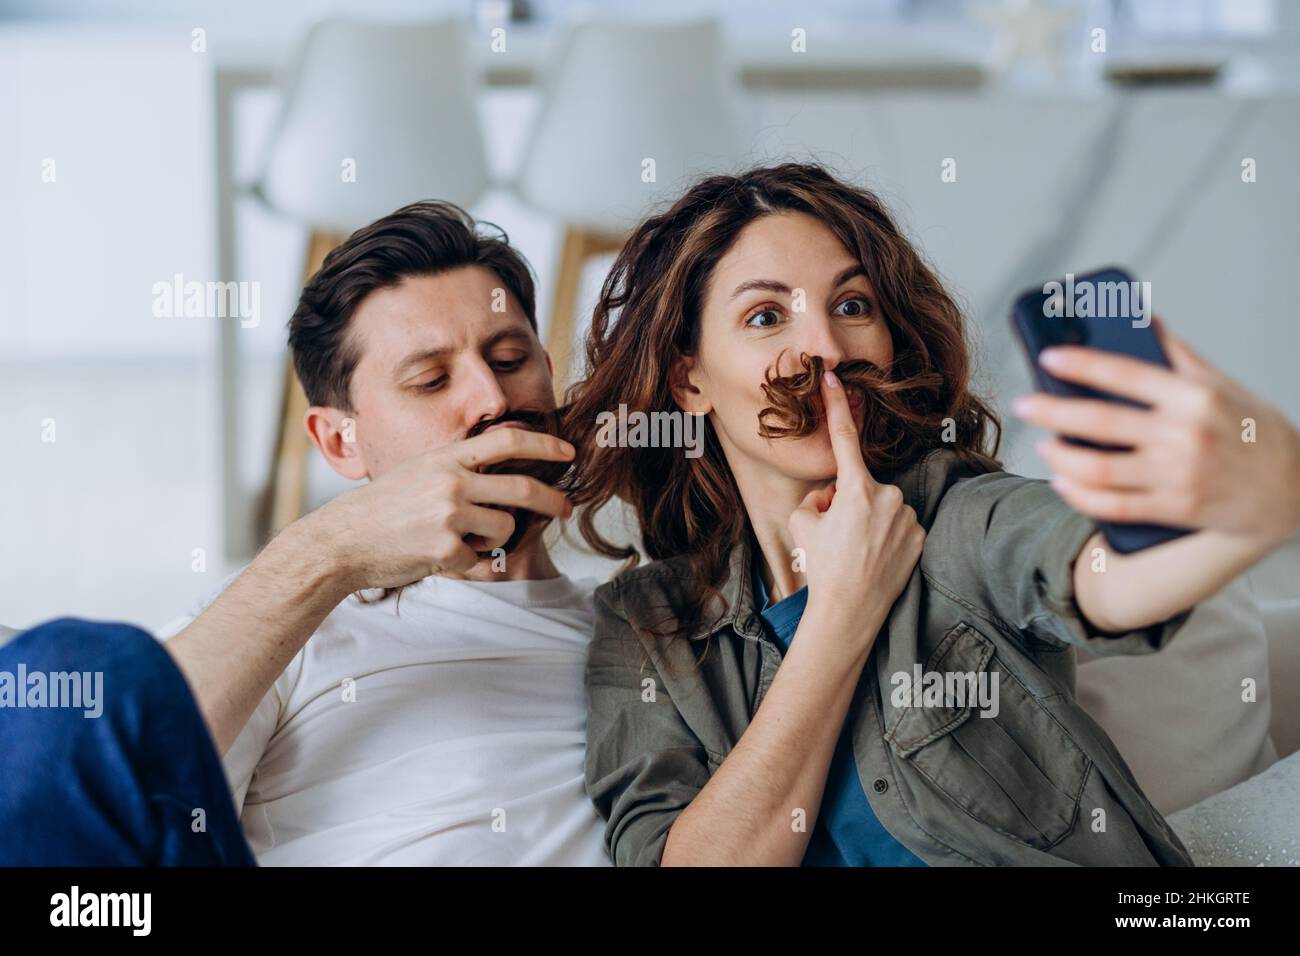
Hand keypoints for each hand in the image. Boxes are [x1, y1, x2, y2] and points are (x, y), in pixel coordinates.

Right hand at [308, 427, 574, 589]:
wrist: (342, 541)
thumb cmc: (382, 508)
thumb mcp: (420, 471)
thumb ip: (459, 469)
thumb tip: (509, 471)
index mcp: (446, 457)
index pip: (507, 441)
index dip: (543, 445)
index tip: (567, 452)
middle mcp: (452, 481)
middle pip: (523, 488)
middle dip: (553, 500)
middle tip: (566, 508)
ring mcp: (450, 515)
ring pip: (506, 527)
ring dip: (495, 538)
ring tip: (462, 538)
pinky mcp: (448, 549)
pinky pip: (481, 559)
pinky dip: (468, 563)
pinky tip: (437, 556)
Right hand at [788, 370, 926, 638]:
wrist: (849, 612)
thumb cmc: (822, 567)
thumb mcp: (803, 524)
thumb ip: (818, 496)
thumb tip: (835, 493)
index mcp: (857, 490)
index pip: (844, 439)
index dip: (837, 406)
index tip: (834, 377)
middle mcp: (889, 497)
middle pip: (862, 486)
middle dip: (849, 501)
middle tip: (837, 536)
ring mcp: (908, 517)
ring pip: (883, 506)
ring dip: (870, 520)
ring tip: (857, 552)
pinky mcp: (921, 536)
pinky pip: (900, 524)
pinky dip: (888, 536)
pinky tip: (876, 558)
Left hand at [1013, 317, 1299, 542]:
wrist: (1294, 488)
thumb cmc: (1253, 431)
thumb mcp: (1223, 385)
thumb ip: (1180, 356)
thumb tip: (1145, 320)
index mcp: (1193, 397)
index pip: (1126, 373)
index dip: (1082, 363)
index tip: (1048, 357)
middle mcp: (1185, 434)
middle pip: (1102, 422)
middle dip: (1052, 412)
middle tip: (1023, 405)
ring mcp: (1179, 475)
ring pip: (1100, 468)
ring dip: (1061, 457)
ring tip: (1042, 445)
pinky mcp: (1176, 508)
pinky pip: (1115, 505)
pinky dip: (1080, 495)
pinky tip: (1061, 481)